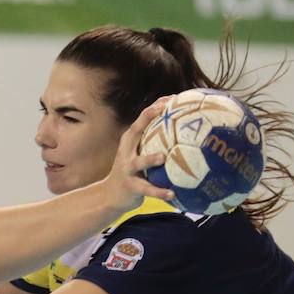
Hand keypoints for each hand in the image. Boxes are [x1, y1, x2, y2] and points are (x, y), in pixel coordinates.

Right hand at [95, 98, 174, 214]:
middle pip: (135, 131)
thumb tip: (183, 129)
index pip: (142, 118)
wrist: (110, 195)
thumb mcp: (138, 153)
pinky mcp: (130, 186)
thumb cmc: (132, 171)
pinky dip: (160, 191)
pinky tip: (172, 193)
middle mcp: (126, 151)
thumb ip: (154, 142)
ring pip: (140, 162)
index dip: (156, 106)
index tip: (173, 98)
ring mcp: (127, 168)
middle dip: (147, 118)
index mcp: (130, 141)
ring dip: (150, 158)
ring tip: (163, 157)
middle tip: (164, 111)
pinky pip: (147, 189)